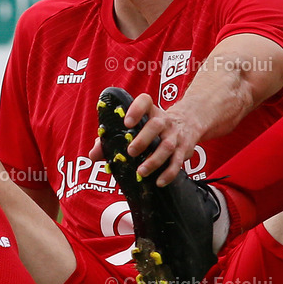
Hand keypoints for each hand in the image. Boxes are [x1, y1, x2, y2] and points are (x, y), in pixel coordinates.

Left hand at [89, 93, 204, 186]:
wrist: (188, 122)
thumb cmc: (152, 126)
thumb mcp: (137, 124)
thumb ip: (111, 138)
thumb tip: (94, 155)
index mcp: (150, 111)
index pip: (144, 102)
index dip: (136, 110)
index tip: (127, 122)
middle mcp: (164, 121)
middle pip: (155, 126)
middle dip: (143, 139)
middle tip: (130, 152)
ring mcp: (175, 135)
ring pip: (166, 146)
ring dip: (154, 160)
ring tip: (141, 172)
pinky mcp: (183, 149)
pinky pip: (177, 162)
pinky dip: (168, 173)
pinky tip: (158, 182)